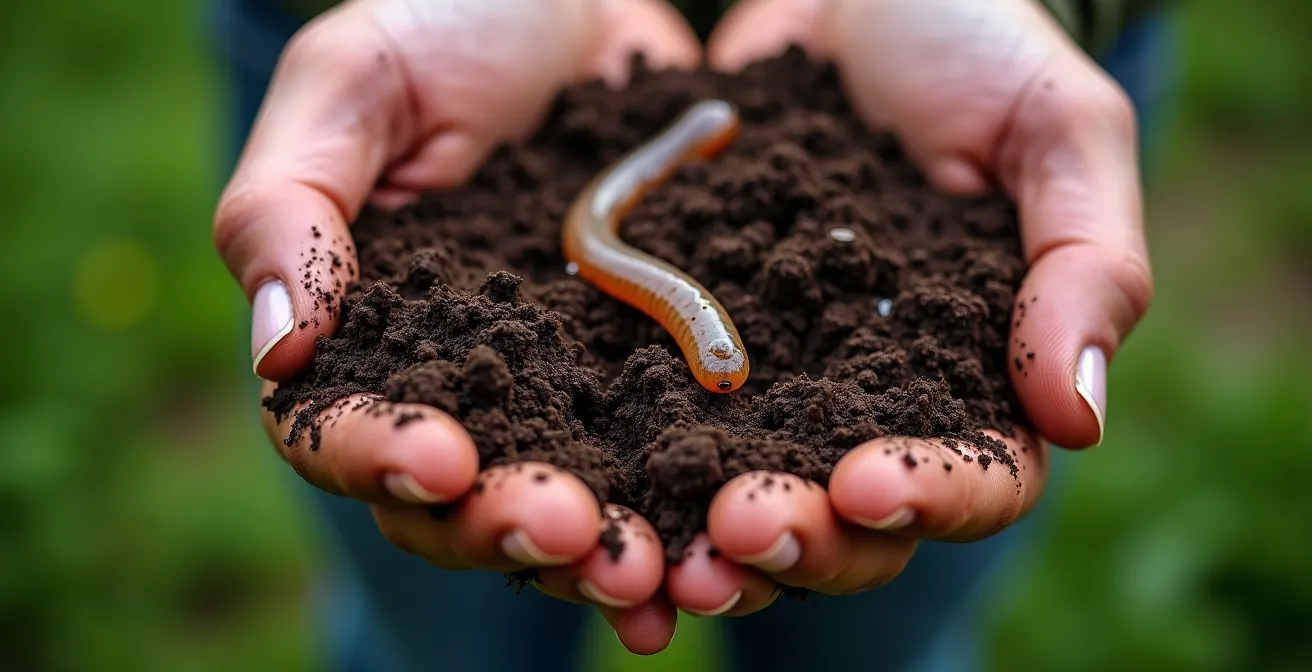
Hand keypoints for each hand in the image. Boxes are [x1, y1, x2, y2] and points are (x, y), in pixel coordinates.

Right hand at [213, 0, 701, 652]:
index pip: (342, 430)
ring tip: (662, 572)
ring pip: (574, 503)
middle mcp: (465, 384)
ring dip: (613, 551)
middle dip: (511, 526)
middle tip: (574, 533)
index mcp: (368, 333)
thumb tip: (279, 352)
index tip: (441, 458)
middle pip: (462, 499)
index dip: (380, 457)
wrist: (584, 2)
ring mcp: (565, 387)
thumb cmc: (449, 20)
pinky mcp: (656, 372)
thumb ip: (291, 205)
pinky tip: (730, 546)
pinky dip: (697, 510)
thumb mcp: (355, 79)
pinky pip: (674, 459)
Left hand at [662, 0, 1149, 613]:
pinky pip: (652, 408)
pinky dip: (625, 455)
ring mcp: (774, 369)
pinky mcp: (686, 329)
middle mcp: (871, 393)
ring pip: (744, 486)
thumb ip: (1084, 262)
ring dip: (702, 529)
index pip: (977, 476)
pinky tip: (585, 477)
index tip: (865, 484)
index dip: (928, 496)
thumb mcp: (1054, 128)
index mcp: (976, 369)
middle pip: (847, 516)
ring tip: (659, 548)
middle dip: (799, 537)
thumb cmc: (976, 45)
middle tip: (738, 532)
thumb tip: (1078, 419)